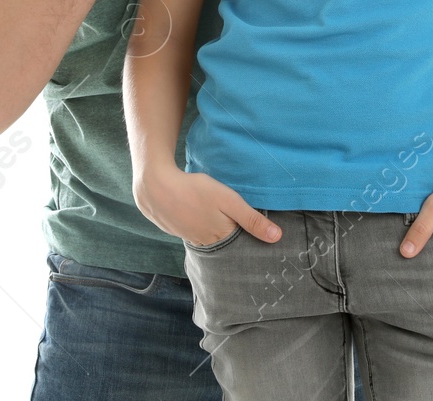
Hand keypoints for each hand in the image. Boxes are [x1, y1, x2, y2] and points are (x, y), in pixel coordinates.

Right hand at [134, 165, 281, 248]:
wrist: (155, 186)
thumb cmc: (195, 191)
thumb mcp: (228, 200)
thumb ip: (251, 219)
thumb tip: (277, 237)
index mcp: (221, 236)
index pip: (242, 246)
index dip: (251, 242)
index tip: (263, 242)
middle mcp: (205, 242)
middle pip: (226, 244)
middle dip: (235, 239)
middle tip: (242, 229)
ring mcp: (189, 237)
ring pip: (209, 239)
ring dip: (216, 233)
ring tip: (223, 223)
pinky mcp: (177, 229)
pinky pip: (194, 232)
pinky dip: (200, 227)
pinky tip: (201, 217)